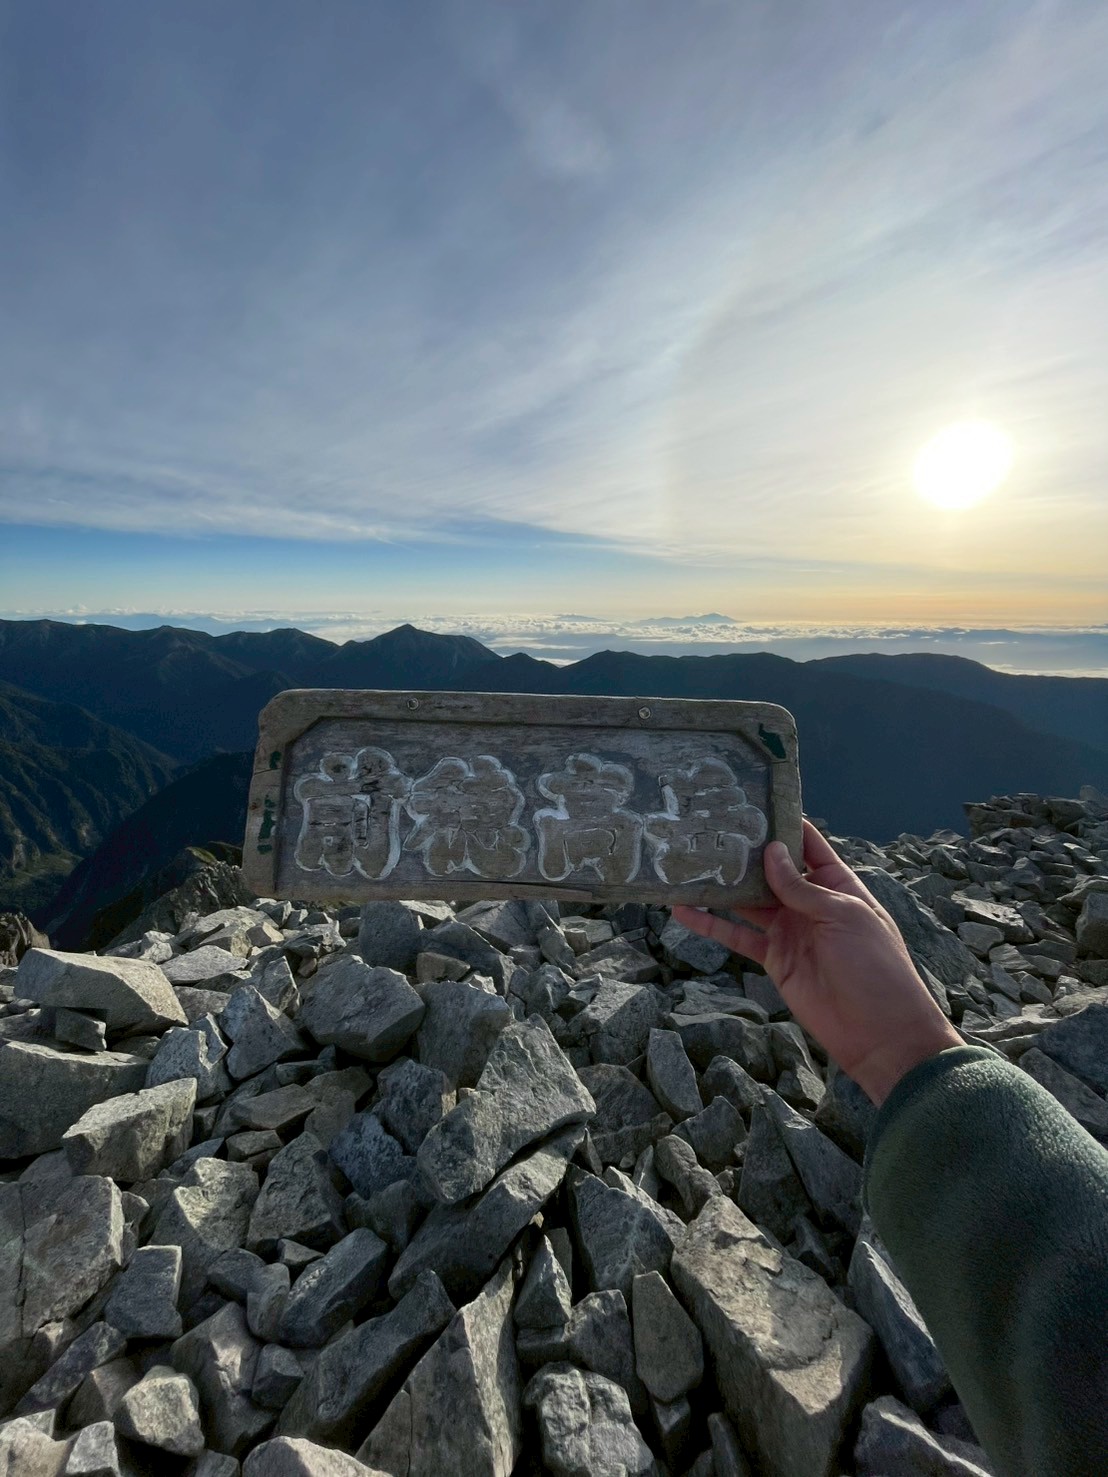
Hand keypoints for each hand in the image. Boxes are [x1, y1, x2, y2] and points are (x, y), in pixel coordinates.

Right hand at [672, 820, 962, 1105]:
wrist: (879, 1033)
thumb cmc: (875, 967)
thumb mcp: (843, 918)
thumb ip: (802, 888)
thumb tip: (771, 852)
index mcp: (836, 884)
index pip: (806, 844)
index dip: (782, 823)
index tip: (750, 801)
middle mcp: (810, 902)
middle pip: (770, 869)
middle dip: (743, 851)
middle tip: (706, 828)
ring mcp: (790, 930)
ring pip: (748, 900)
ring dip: (720, 886)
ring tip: (686, 864)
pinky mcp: (773, 958)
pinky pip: (737, 936)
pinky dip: (710, 924)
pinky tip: (683, 911)